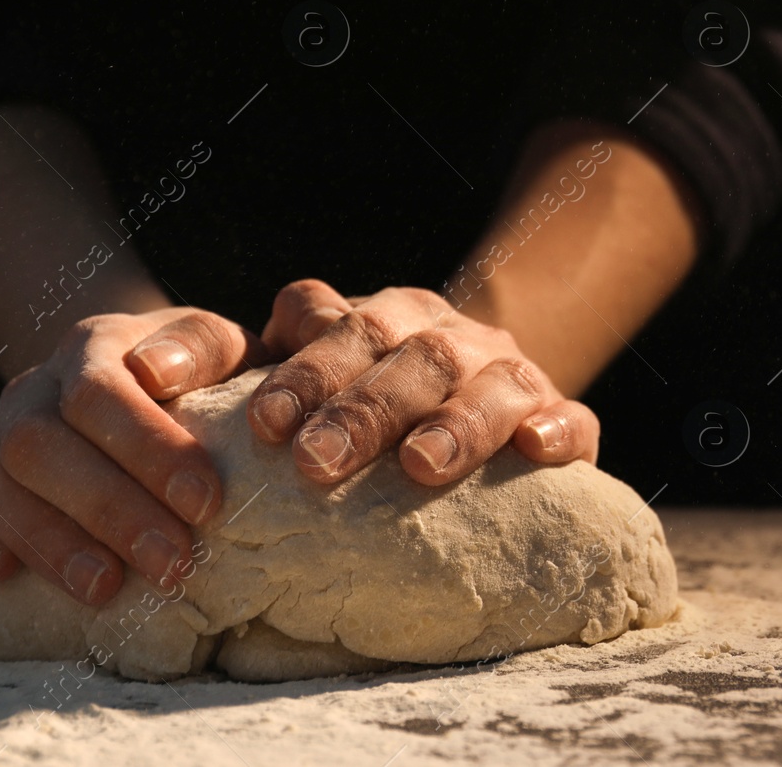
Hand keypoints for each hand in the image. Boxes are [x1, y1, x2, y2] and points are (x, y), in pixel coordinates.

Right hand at [0, 308, 267, 604]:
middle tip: (172, 564)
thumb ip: (203, 346)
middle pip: (37, 443)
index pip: (97, 392)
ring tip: (105, 589)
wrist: (152, 380)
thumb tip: (157, 370)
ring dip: (44, 539)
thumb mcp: (224, 349)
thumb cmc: (201, 377)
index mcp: (93, 346)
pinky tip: (5, 575)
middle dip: (106, 510)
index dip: (146, 449)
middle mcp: (35, 387)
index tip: (205, 504)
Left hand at [248, 279, 598, 484]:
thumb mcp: (324, 374)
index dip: (307, 372)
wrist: (487, 402)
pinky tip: (537, 449)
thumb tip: (207, 365)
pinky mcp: (564, 420)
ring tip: (420, 465)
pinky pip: (574, 419)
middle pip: (412, 357)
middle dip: (363, 410)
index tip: (266, 425)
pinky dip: (558, 429)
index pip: (346, 327)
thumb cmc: (377, 406)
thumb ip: (274, 360)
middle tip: (315, 462)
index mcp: (390, 316)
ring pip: (492, 384)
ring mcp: (513, 375)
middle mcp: (452, 335)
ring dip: (455, 422)